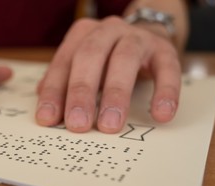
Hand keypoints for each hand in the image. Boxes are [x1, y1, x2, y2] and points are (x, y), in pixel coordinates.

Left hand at [35, 16, 180, 133]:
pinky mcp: (164, 50)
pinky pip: (167, 68)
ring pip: (125, 60)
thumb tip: (47, 112)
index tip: (48, 119)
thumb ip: (64, 84)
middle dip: (82, 92)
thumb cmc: (107, 59)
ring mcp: (137, 38)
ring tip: (110, 125)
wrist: (146, 36)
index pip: (64, 63)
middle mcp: (107, 31)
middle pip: (90, 56)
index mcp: (82, 35)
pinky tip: (160, 115)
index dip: (55, 91)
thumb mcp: (83, 67)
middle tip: (78, 124)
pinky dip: (165, 92)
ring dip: (116, 94)